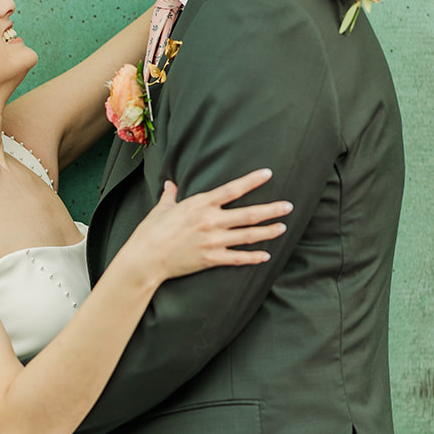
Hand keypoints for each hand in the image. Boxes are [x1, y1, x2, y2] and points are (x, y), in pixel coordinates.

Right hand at [132, 168, 292, 281]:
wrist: (145, 259)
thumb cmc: (150, 232)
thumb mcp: (162, 209)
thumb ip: (170, 195)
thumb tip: (171, 184)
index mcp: (199, 205)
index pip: (232, 189)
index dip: (252, 181)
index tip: (268, 174)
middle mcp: (210, 221)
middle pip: (248, 214)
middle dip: (271, 210)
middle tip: (289, 206)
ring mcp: (213, 241)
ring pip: (248, 235)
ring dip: (268, 231)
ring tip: (283, 227)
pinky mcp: (211, 259)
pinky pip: (237, 258)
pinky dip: (253, 257)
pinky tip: (265, 256)